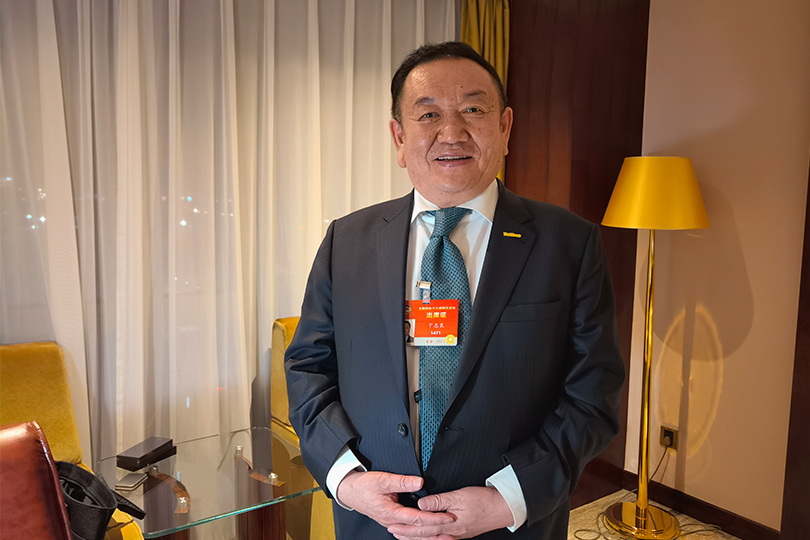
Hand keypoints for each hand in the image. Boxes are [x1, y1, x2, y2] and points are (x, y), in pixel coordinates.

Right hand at [336, 470, 455, 528]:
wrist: (350, 491)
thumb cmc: (364, 486)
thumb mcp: (384, 480)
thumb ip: (403, 481)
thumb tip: (420, 482)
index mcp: (391, 513)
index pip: (418, 519)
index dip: (434, 518)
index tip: (449, 516)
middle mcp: (392, 522)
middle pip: (418, 530)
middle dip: (436, 530)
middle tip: (453, 527)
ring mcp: (392, 523)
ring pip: (413, 533)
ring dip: (429, 534)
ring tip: (445, 534)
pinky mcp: (393, 521)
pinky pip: (408, 531)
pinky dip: (420, 533)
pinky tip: (428, 534)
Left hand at [386, 486, 512, 539]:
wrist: (502, 508)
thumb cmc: (483, 500)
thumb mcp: (458, 496)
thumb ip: (439, 501)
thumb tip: (421, 504)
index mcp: (449, 523)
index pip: (422, 525)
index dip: (406, 525)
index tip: (393, 523)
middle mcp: (451, 532)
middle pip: (424, 535)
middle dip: (407, 534)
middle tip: (392, 531)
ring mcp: (456, 534)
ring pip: (431, 538)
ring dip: (415, 537)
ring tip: (403, 536)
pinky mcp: (461, 533)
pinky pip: (440, 538)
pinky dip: (429, 539)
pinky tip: (426, 538)